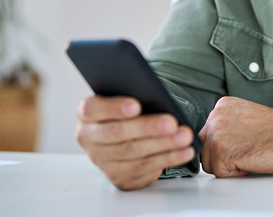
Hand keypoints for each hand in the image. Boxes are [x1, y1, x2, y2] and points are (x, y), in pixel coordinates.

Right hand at [75, 95, 195, 189]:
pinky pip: (145, 168)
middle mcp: (89, 138)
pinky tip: (185, 151)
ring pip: (133, 153)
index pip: (92, 109)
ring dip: (163, 145)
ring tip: (184, 136)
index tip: (137, 106)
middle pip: (116, 134)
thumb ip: (133, 95)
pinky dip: (169, 158)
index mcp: (86, 114)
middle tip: (172, 123)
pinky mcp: (119, 177)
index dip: (114, 108)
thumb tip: (155, 96)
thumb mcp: (125, 99)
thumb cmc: (128, 111)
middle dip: (147, 128)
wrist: (126, 135)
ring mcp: (102, 161)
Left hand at [198, 96, 272, 177]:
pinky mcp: (222, 151)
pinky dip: (236, 173)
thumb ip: (229, 124)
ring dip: (228, 165)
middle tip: (246, 151)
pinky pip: (220, 173)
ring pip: (209, 163)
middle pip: (205, 149)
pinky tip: (250, 160)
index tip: (242, 143)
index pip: (208, 134)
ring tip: (249, 154)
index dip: (225, 145)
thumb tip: (219, 140)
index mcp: (222, 106)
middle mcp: (215, 116)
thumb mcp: (246, 117)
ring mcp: (217, 133)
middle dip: (222, 156)